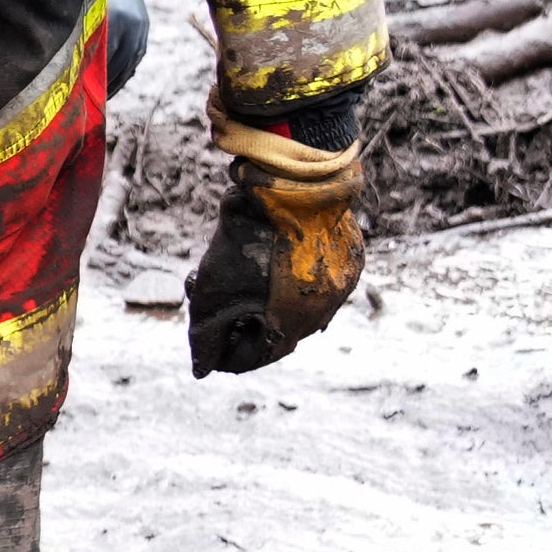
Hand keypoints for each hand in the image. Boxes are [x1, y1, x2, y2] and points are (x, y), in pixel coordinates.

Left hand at [184, 127, 364, 377]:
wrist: (293, 182)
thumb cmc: (248, 239)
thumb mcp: (212, 291)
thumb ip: (206, 336)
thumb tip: (202, 369)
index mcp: (295, 325)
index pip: (256, 356)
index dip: (225, 352)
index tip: (205, 339)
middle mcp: (326, 310)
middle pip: (278, 330)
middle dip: (241, 320)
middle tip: (215, 300)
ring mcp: (342, 282)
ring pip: (299, 302)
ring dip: (266, 297)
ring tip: (236, 274)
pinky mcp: (349, 256)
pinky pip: (318, 275)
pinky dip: (291, 274)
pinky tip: (268, 257)